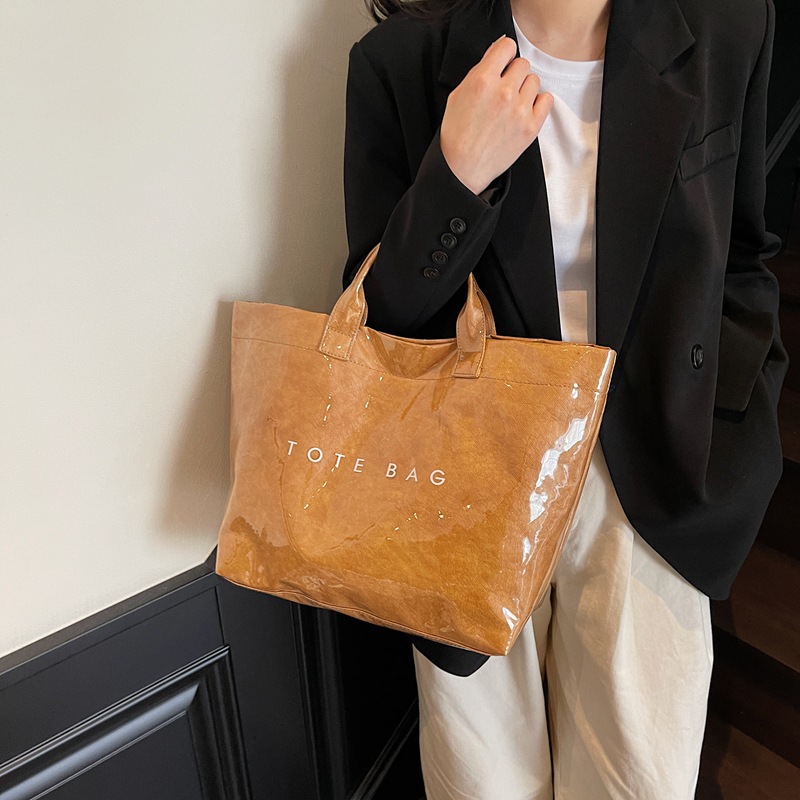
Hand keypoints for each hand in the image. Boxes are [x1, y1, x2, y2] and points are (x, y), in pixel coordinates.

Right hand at [439, 35, 552, 194]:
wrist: (463, 169)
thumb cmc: (457, 136)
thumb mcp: (458, 95)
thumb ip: (479, 71)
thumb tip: (497, 52)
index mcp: (482, 81)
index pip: (507, 47)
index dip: (504, 54)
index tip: (502, 64)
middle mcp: (503, 92)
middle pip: (522, 64)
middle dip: (513, 74)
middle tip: (504, 89)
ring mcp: (519, 110)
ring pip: (534, 80)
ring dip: (525, 88)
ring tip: (512, 103)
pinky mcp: (531, 127)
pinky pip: (546, 99)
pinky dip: (538, 102)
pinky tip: (525, 110)